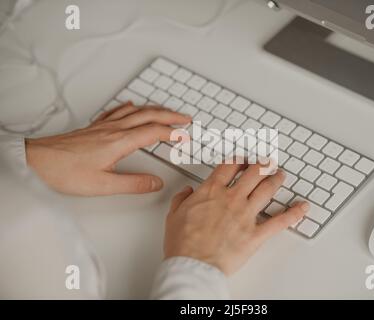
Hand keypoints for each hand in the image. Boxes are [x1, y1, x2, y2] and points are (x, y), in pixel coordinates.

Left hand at [25, 102, 190, 195]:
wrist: (38, 160)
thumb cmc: (65, 171)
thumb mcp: (103, 185)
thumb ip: (133, 184)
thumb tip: (156, 183)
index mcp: (120, 142)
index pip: (154, 133)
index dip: (172, 133)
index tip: (184, 137)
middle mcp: (114, 130)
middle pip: (149, 116)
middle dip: (170, 116)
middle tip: (184, 118)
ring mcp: (104, 126)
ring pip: (135, 111)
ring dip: (154, 109)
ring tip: (166, 111)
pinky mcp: (94, 128)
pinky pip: (116, 111)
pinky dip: (129, 107)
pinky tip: (130, 105)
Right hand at [164, 162, 309, 274]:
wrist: (192, 265)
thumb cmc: (183, 243)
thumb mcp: (173, 215)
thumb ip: (182, 199)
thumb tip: (187, 192)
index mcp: (211, 191)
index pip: (230, 167)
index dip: (239, 159)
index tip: (243, 159)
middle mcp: (231, 198)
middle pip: (253, 173)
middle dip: (263, 164)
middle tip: (268, 161)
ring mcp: (246, 215)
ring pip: (267, 190)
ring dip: (277, 179)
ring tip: (281, 175)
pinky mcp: (256, 234)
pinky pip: (280, 221)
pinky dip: (294, 213)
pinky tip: (303, 207)